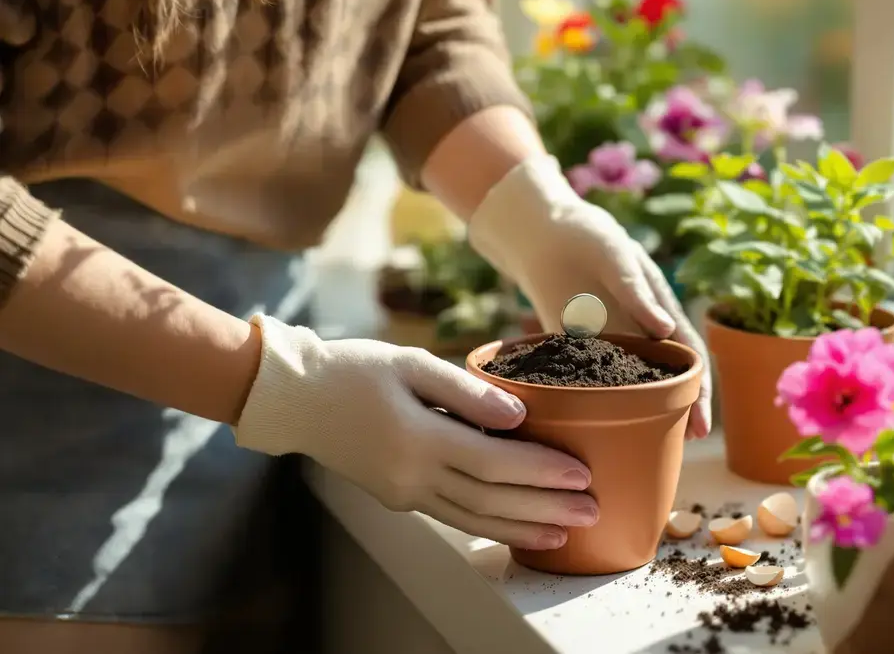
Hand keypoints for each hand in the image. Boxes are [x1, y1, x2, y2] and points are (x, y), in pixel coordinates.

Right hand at [233, 316, 598, 549]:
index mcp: (418, 438)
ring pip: (475, 519)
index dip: (541, 471)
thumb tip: (519, 414)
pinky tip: (520, 531)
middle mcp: (413, 476)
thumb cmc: (355, 369)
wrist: (296, 400)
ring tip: (567, 535)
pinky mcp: (400, 498)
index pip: (495, 463)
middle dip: (546, 509)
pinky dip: (492, 528)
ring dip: (524, 528)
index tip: (581, 475)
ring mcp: (405, 493)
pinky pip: (456, 517)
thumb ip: (467, 390)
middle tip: (592, 511)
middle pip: (492, 500)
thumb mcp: (411, 363)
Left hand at [468, 154, 712, 438]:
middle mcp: (638, 331)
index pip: (688, 356)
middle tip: (683, 443)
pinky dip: (596, 399)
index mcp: (659, 309)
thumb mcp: (617, 257)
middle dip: (678, 411)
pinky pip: (587, 377)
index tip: (702, 423)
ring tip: (647, 445)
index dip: (699, 390)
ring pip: (630, 384)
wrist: (543, 232)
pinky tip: (597, 425)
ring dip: (641, 412)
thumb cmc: (590, 237)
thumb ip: (638, 292)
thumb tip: (665, 330)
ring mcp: (607, 340)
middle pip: (664, 377)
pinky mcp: (573, 345)